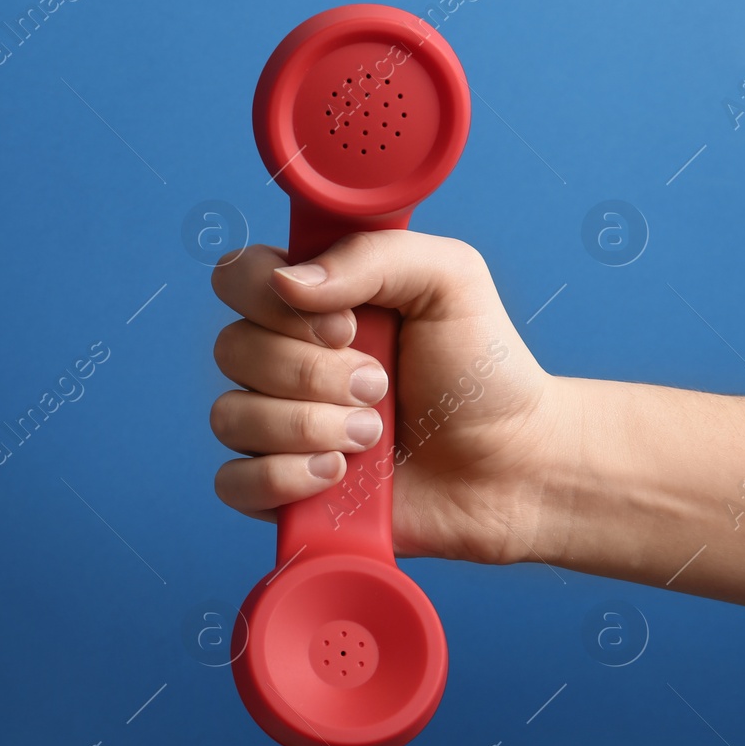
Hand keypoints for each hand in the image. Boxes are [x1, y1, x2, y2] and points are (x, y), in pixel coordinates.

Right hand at [209, 230, 569, 564]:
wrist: (513, 465)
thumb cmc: (483, 371)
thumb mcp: (449, 280)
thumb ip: (373, 256)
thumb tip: (288, 282)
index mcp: (311, 303)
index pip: (237, 278)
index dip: (273, 301)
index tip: (347, 326)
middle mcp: (282, 360)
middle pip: (232, 349)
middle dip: (314, 374)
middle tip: (381, 387)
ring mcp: (275, 426)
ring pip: (231, 416)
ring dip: (310, 427)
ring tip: (374, 437)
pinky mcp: (280, 489)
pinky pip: (232, 482)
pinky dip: (283, 478)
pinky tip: (338, 475)